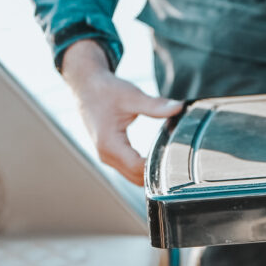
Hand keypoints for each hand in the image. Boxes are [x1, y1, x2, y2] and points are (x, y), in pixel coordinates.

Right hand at [61, 39, 182, 184]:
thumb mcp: (132, 96)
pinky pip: (128, 169)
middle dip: (157, 173)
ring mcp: (107, 157)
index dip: (158, 166)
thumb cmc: (105, 91)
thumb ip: (155, 105)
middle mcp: (106, 155)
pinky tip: (157, 158)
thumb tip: (179, 108)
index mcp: (109, 144)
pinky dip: (143, 168)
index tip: (177, 159)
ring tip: (170, 161)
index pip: (138, 167)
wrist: (86, 87)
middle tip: (180, 163)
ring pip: (132, 176)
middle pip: (136, 178)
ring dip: (149, 172)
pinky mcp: (110, 154)